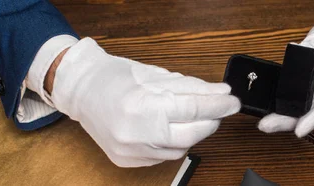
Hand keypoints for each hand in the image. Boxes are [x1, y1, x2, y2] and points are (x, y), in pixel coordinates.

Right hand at [48, 38, 239, 166]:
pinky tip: (171, 129)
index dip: (218, 105)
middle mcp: (135, 133)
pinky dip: (174, 143)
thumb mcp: (155, 74)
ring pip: (180, 149)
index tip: (233, 102)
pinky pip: (163, 157)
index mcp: (141, 105)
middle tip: (218, 109)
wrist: (80, 90)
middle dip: (210, 121)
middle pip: (191, 134)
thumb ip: (189, 86)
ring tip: (192, 117)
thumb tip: (219, 93)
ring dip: (194, 133)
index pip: (193, 110)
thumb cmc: (115, 77)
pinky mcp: (127, 161)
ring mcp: (130, 151)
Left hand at [258, 1, 313, 136]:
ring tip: (266, 123)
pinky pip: (301, 105)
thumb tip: (292, 64)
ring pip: (307, 113)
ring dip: (286, 119)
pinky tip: (271, 113)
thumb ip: (311, 53)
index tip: (300, 128)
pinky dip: (287, 109)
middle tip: (269, 125)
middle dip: (292, 122)